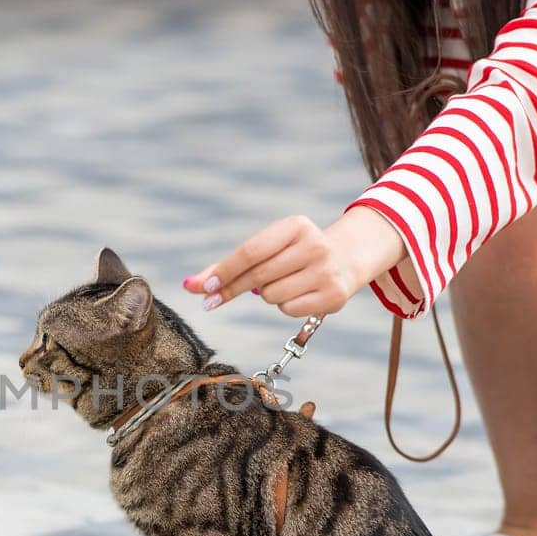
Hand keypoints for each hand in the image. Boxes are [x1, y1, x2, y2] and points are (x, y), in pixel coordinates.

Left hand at [183, 207, 406, 315]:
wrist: (347, 260)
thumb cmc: (293, 254)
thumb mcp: (267, 248)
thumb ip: (228, 266)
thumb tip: (189, 285)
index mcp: (296, 226)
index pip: (251, 251)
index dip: (225, 270)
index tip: (202, 288)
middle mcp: (315, 245)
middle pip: (258, 276)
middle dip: (231, 289)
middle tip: (211, 300)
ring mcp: (326, 271)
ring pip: (271, 295)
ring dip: (266, 294)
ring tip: (283, 283)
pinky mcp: (333, 296)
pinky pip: (288, 309)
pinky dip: (284, 306)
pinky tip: (298, 294)